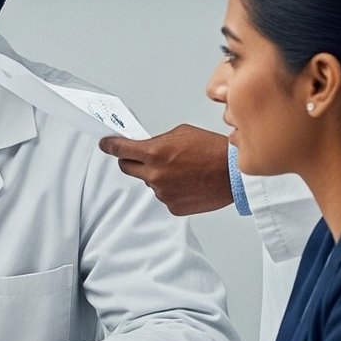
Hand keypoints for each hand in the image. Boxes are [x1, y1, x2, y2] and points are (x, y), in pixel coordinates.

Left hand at [100, 123, 233, 215]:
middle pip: (128, 168)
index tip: (105, 144)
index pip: (120, 150)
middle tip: (145, 157)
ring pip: (149, 182)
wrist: (235, 174)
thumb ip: (157, 141)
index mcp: (154, 153)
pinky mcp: (173, 207)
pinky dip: (171, 189)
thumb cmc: (213, 150)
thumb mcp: (181, 133)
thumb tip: (145, 146)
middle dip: (133, 160)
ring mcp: (163, 193)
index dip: (109, 146)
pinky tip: (188, 182)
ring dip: (158, 176)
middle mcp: (155, 175)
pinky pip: (164, 196)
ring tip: (183, 170)